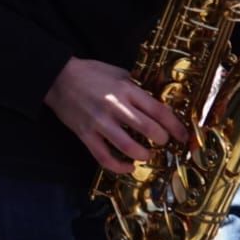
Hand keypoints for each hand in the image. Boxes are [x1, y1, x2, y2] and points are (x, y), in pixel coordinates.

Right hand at [44, 57, 185, 173]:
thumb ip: (136, 87)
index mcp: (126, 90)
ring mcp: (99, 122)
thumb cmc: (89, 73)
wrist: (56, 77)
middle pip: (150, 130)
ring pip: (129, 147)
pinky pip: (105, 157)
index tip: (183, 136)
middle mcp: (115, 106)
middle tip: (162, 142)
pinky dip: (120, 167)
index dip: (176, 127)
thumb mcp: (117, 72)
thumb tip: (159, 102)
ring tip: (146, 153)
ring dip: (144, 155)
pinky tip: (128, 166)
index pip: (159, 111)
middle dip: (162, 140)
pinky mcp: (85, 134)